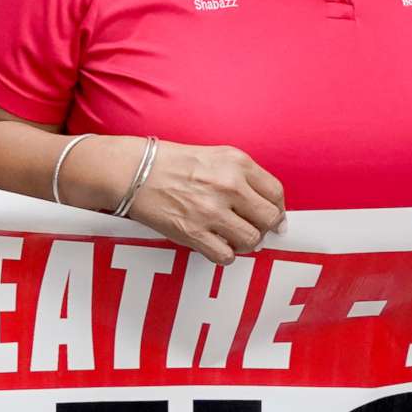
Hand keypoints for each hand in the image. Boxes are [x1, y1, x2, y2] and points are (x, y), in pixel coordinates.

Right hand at [112, 139, 285, 263]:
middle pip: (270, 219)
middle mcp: (229, 185)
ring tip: (230, 236)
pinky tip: (213, 244)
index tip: (271, 217)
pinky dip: (223, 254)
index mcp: (237, 163)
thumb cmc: (172, 162)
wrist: (134, 171)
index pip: (276, 193)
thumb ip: (245, 177)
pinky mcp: (193, 232)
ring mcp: (211, 211)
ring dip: (244, 243)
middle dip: (264, 228)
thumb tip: (269, 209)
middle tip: (251, 228)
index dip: (277, 210)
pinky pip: (226, 256)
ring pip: (252, 241)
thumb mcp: (216, 155)